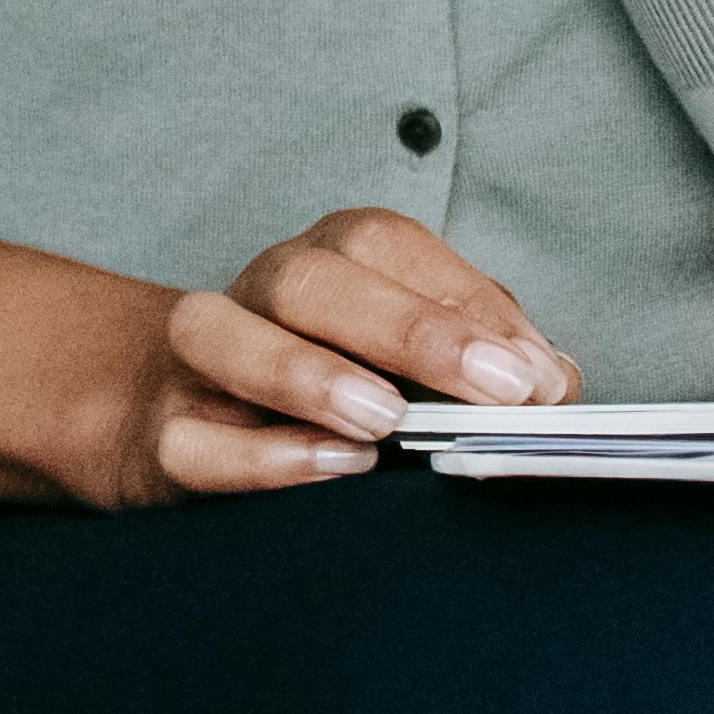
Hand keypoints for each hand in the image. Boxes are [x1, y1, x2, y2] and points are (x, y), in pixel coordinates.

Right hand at [123, 207, 582, 502]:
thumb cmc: (340, 387)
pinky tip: (330, 468)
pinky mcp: (165, 436)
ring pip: (218, 332)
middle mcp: (257, 296)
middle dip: (410, 329)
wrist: (190, 419)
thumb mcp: (417, 361)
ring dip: (305, 373)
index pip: (382, 245)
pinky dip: (257, 455)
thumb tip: (549, 384)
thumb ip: (485, 362)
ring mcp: (197, 363)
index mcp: (325, 262)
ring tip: (386, 420)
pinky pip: (190, 438)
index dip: (462, 299)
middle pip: (308, 278)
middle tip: (497, 387)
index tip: (532, 372)